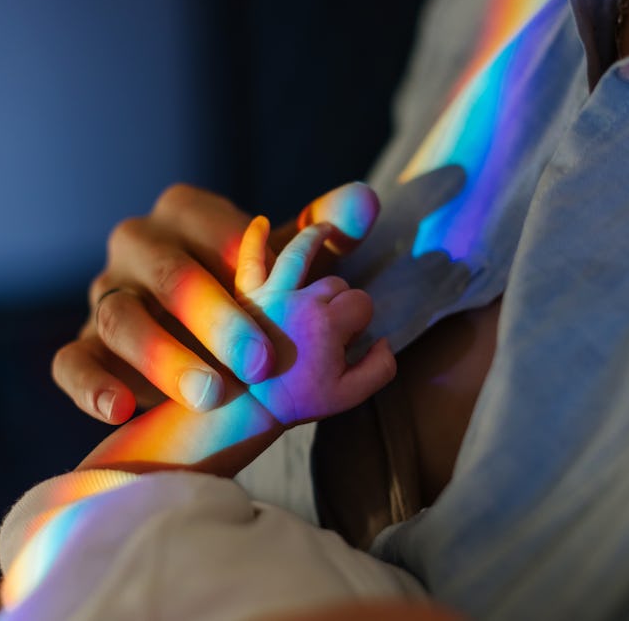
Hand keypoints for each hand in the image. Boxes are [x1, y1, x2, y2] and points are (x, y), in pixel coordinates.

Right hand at [53, 183, 380, 423]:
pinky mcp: (84, 346)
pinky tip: (122, 410)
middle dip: (214, 317)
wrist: (210, 339)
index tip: (283, 299)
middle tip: (260, 362)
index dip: (242, 258)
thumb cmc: (255, 292)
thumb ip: (326, 231)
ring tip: (211, 395)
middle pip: (165, 273)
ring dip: (162, 357)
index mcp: (184, 214)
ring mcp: (107, 297)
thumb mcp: (291, 262)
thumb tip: (367, 200)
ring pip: (118, 317)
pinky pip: (71, 361)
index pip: (205, 222)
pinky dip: (91, 384)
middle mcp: (138, 248)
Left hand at [237, 216, 395, 425]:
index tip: (346, 343)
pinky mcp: (247, 295)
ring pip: (301, 253)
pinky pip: (249, 258)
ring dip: (316, 237)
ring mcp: (271, 293)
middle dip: (339, 301)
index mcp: (328, 323)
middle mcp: (300, 300)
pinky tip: (261, 222)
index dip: (361, 321)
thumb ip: (381, 369)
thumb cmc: (296, 400)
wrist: (244, 406)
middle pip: (335, 283)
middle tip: (324, 333)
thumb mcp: (348, 396)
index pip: (362, 303)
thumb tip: (385, 340)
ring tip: (325, 230)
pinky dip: (254, 238)